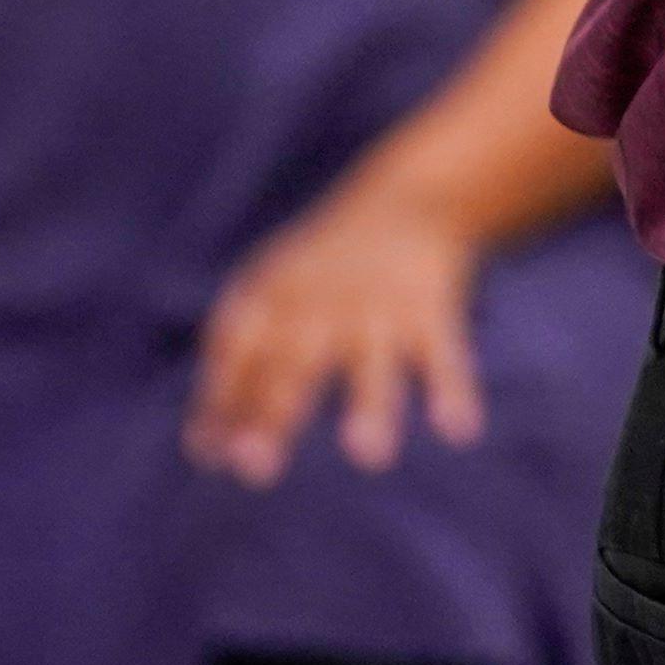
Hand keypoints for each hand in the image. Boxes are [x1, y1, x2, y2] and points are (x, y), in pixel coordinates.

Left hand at [186, 190, 488, 485]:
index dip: (220, 400)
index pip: (236, 352)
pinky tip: (459, 430)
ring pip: (371, 365)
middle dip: (273, 414)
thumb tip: (205, 455)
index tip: (210, 456)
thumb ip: (239, 374)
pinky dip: (452, 391)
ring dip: (370, 408)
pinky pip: (443, 355)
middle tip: (256, 466)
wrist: (410, 198)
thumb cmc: (320, 274)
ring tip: (369, 454)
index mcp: (270, 296)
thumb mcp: (271, 300)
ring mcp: (378, 309)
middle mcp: (320, 305)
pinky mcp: (432, 309)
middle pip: (292, 365)